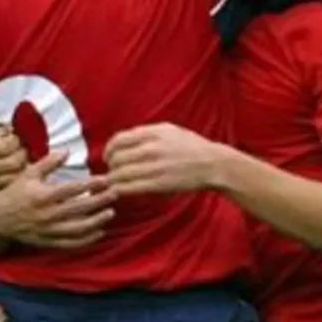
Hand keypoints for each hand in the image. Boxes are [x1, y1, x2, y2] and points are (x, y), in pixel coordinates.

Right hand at [0, 123, 27, 196]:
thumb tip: (9, 131)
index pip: (6, 146)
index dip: (14, 140)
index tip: (13, 138)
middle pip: (13, 162)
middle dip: (21, 153)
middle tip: (19, 149)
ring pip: (13, 175)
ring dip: (19, 165)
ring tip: (16, 158)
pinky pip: (8, 184)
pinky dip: (13, 175)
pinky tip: (11, 169)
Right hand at [0, 152, 116, 248]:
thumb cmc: (15, 192)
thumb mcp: (29, 173)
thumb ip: (49, 163)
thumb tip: (67, 152)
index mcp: (44, 195)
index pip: (72, 189)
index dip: (91, 184)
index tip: (105, 180)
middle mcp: (48, 214)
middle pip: (80, 208)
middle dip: (99, 201)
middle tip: (114, 194)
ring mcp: (49, 230)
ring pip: (79, 228)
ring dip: (97, 221)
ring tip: (110, 213)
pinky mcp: (49, 241)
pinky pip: (71, 243)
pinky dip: (87, 239)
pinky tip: (99, 232)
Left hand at [105, 123, 223, 195]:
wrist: (213, 164)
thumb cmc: (192, 147)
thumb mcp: (169, 130)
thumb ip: (147, 133)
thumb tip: (126, 140)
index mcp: (152, 133)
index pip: (118, 140)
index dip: (108, 149)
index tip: (108, 157)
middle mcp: (151, 148)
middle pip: (116, 157)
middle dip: (110, 166)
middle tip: (112, 172)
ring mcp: (154, 166)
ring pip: (120, 174)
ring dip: (113, 180)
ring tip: (114, 183)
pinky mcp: (158, 184)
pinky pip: (130, 187)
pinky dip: (120, 189)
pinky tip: (119, 191)